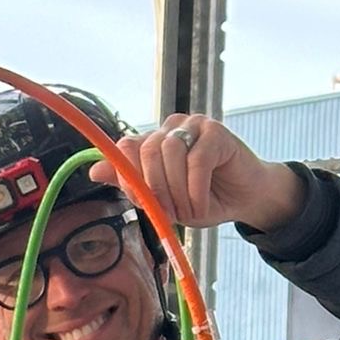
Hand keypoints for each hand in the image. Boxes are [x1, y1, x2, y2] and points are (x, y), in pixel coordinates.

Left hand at [91, 114, 305, 231]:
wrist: (245, 201)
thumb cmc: (205, 200)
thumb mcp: (164, 201)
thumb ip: (133, 185)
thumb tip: (93, 172)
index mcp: (153, 143)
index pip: (126, 148)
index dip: (128, 176)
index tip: (143, 203)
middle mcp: (170, 129)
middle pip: (146, 150)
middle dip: (155, 189)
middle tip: (170, 214)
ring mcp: (194, 126)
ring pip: (170, 154)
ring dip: (177, 192)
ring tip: (189, 212)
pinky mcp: (216, 131)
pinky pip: (196, 160)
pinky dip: (196, 189)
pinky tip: (202, 205)